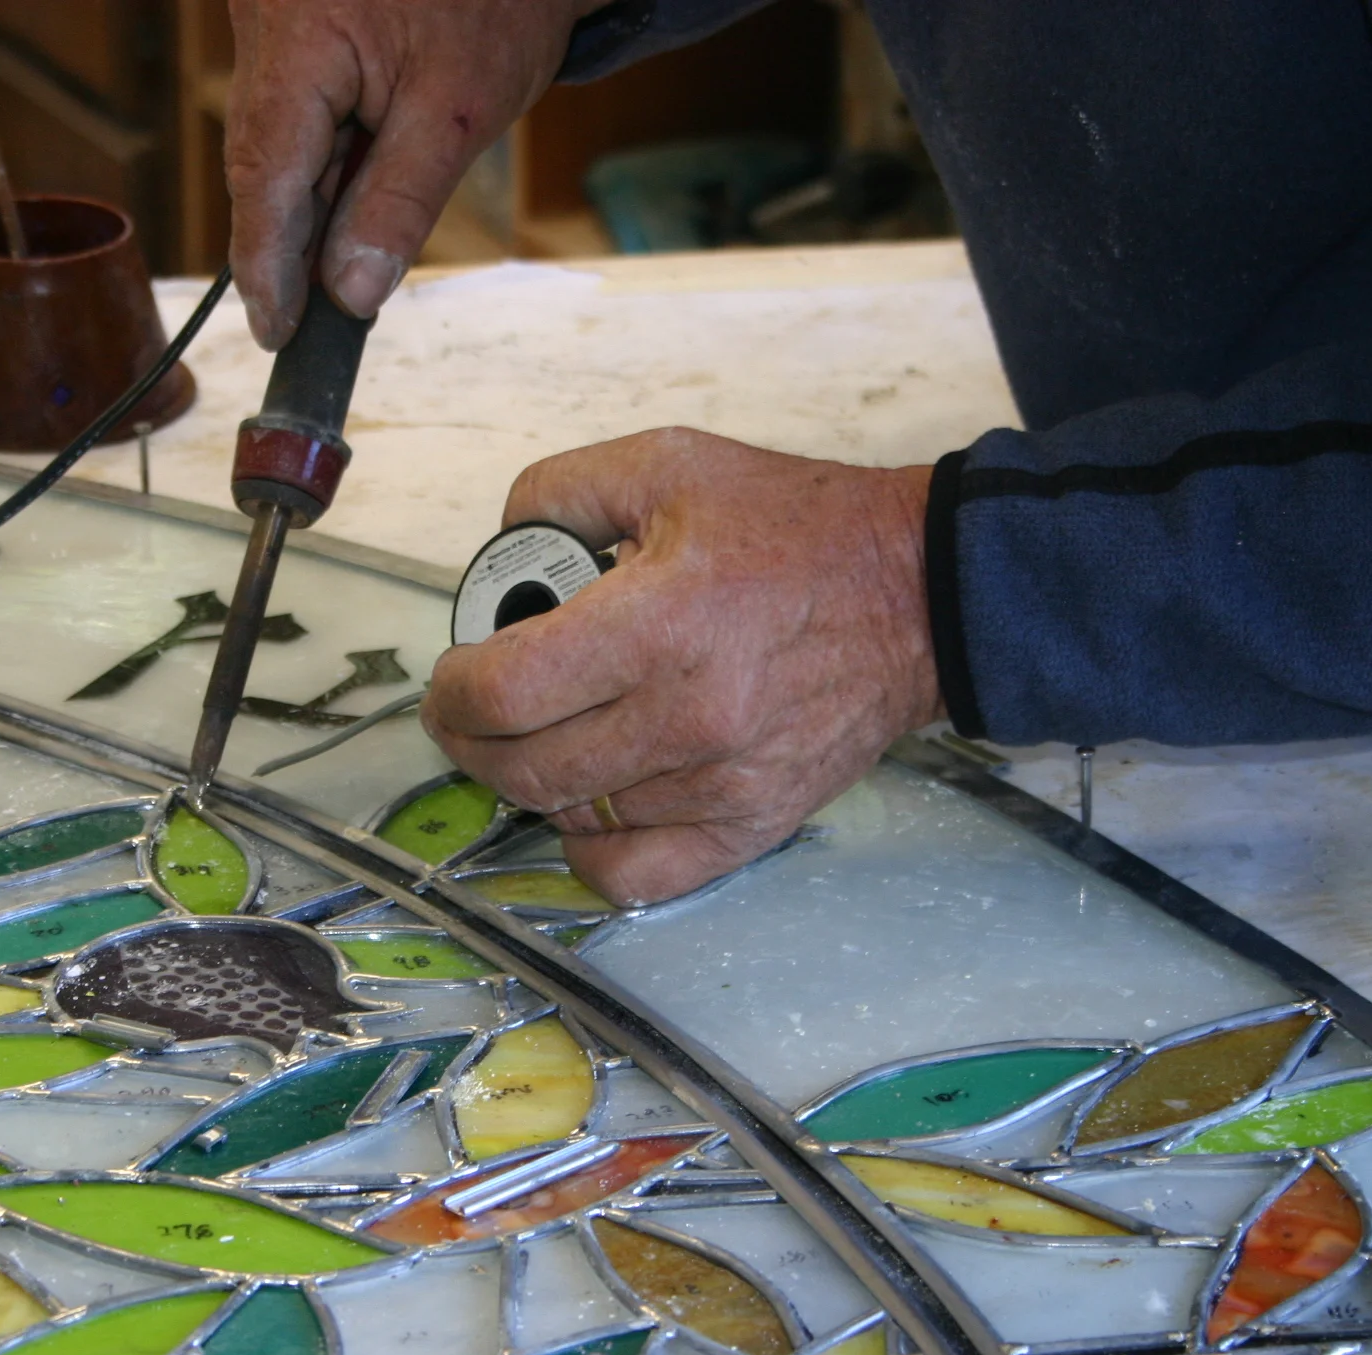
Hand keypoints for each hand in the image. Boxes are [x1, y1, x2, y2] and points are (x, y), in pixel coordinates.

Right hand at [225, 0, 595, 348]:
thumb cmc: (499, 3)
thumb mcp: (461, 113)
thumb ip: (399, 203)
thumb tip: (350, 293)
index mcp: (297, 36)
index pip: (263, 174)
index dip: (266, 265)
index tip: (278, 332)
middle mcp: (264, 22)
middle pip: (262, 159)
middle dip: (294, 242)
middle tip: (314, 321)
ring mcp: (272, 21)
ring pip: (280, 139)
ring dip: (317, 205)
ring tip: (354, 258)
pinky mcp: (292, 24)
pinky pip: (296, 111)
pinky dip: (327, 163)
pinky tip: (357, 198)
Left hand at [422, 429, 942, 904]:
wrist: (919, 596)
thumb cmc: (797, 529)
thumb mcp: (670, 462)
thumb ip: (561, 491)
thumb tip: (502, 551)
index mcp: (660, 623)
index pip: (505, 693)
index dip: (452, 691)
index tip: (454, 675)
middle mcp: (688, 717)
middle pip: (522, 769)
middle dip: (471, 740)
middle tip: (473, 710)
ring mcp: (721, 784)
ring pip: (569, 820)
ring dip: (533, 783)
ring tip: (548, 734)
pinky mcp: (752, 826)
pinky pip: (633, 876)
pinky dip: (588, 849)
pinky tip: (591, 801)